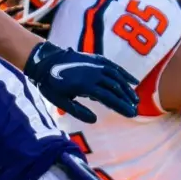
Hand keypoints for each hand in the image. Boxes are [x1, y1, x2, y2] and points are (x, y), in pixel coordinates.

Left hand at [24, 41, 139, 122]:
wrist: (45, 61)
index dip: (121, 106)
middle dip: (126, 100)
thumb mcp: (59, 101)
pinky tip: (133, 81)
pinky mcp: (96, 59)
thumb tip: (94, 120)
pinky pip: (114, 66)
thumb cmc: (50, 84)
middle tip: (135, 111)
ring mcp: (96, 64)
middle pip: (115, 88)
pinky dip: (124, 73)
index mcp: (85, 85)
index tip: (131, 114)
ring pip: (117, 77)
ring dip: (127, 89)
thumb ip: (77, 111)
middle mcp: (94, 73)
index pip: (108, 98)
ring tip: (135, 100)